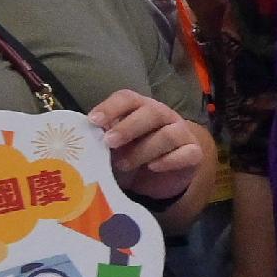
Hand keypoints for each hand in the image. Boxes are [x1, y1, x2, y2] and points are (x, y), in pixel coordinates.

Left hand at [88, 89, 212, 207]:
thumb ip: (102, 141)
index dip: (111, 107)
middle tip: (109, 142)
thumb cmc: (131, 156)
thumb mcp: (114, 149)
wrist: (157, 178)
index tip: (93, 121)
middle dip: (128, 127)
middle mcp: (163, 116)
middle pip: (151, 112)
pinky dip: (169, 161)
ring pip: (169, 135)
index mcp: (140, 108)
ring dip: (144, 150)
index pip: (128, 98)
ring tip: (124, 164)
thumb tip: (82, 140)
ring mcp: (181, 133)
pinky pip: (187, 153)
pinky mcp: (193, 154)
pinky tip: (153, 167)